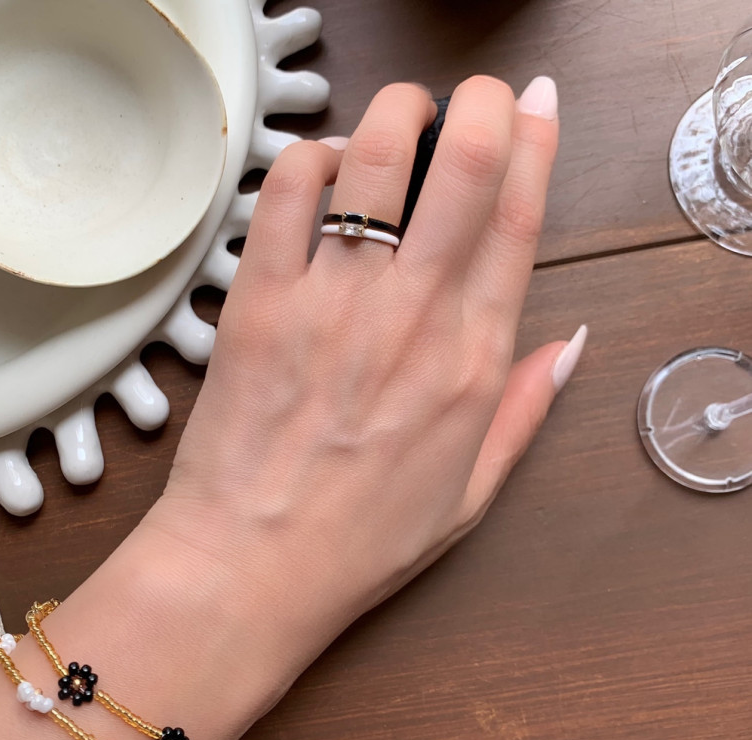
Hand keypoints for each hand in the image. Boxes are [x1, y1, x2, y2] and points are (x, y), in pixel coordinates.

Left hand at [155, 75, 579, 670]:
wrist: (251, 566)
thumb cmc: (358, 541)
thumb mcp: (469, 495)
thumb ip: (522, 412)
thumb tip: (567, 343)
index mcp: (470, 362)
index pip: (519, 220)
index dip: (536, 145)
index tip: (536, 106)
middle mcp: (411, 318)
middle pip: (465, 167)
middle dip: (480, 103)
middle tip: (474, 93)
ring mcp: (332, 304)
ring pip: (377, 159)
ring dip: (396, 113)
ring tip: (398, 118)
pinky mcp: (259, 302)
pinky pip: (286, 193)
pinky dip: (309, 158)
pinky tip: (322, 170)